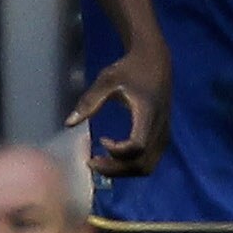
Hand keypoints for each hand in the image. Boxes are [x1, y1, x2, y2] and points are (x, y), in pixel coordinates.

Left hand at [70, 45, 170, 178]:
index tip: (101, 141)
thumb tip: (69, 123)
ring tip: (101, 162)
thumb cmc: (130, 69)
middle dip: (115, 170)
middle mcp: (160, 127)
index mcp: (147, 113)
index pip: (137, 146)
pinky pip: (148, 161)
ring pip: (146, 167)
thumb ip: (89, 102)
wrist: (156, 61)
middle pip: (141, 164)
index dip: (117, 152)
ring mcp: (164, 134)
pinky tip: (113, 154)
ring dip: (122, 171)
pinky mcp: (163, 137)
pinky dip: (130, 166)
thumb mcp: (107, 80)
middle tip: (92, 162)